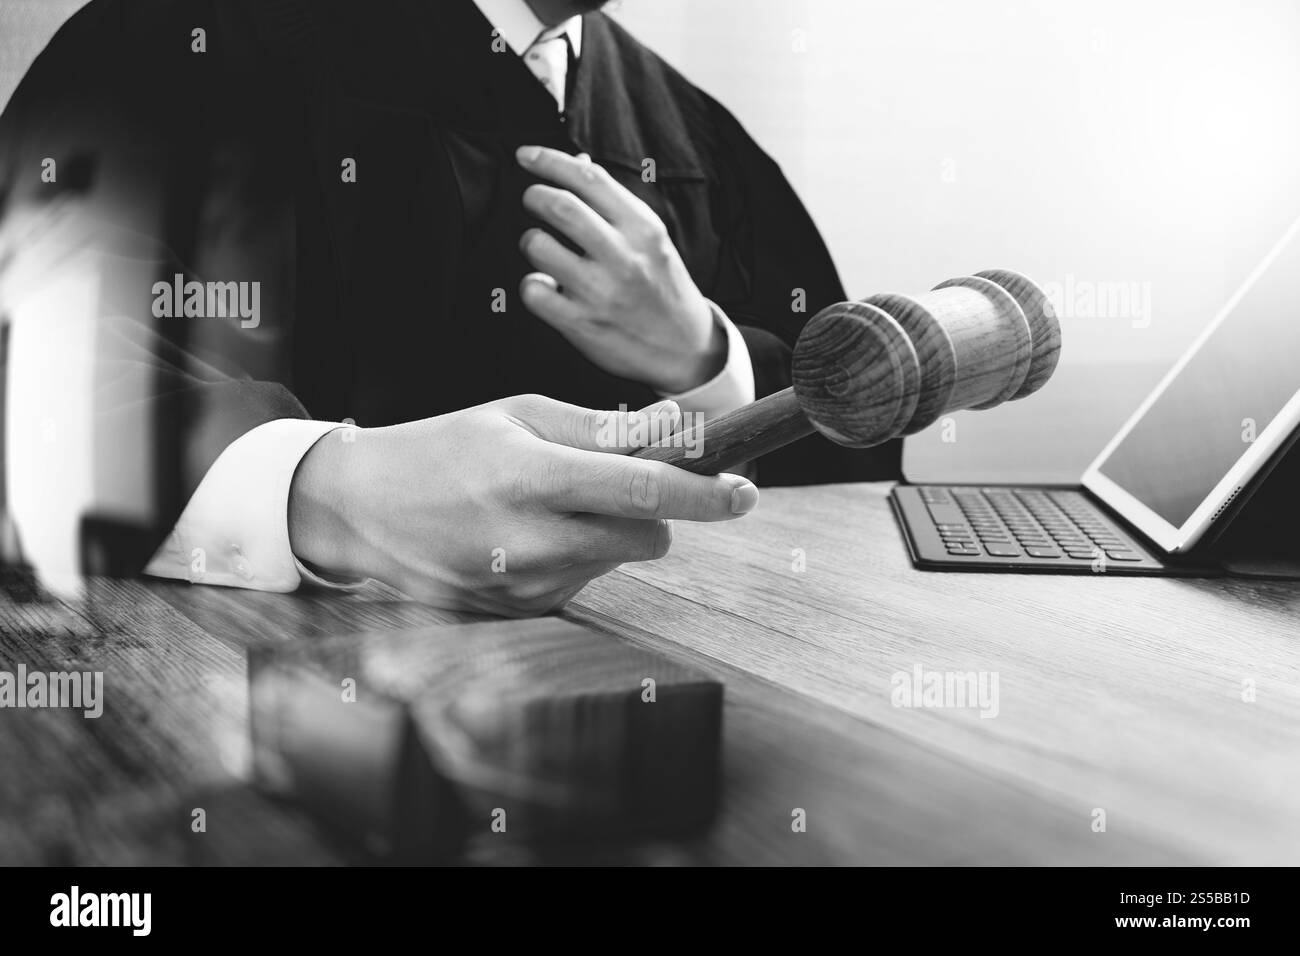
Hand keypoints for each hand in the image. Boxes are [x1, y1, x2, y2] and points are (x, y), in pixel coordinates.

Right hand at [288, 395, 758, 615]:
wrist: (358, 509)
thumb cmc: (443, 448)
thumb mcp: (519, 416)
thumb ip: (603, 430)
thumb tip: (680, 429)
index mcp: (534, 475)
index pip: (646, 491)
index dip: (707, 494)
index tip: (745, 492)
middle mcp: (532, 540)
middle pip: (648, 539)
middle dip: (653, 513)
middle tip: (614, 484)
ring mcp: (523, 586)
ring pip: (614, 560)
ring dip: (603, 534)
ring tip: (541, 506)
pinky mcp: (515, 614)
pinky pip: (579, 583)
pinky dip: (569, 558)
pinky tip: (519, 537)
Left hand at [516, 145, 725, 394]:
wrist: (684, 348)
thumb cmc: (663, 288)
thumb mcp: (652, 239)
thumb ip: (614, 202)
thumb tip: (576, 163)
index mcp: (643, 228)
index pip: (589, 179)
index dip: (549, 161)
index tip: (526, 156)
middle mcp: (623, 256)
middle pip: (559, 206)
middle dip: (533, 196)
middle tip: (532, 200)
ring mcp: (601, 291)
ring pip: (538, 246)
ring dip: (530, 241)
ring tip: (541, 248)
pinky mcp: (581, 323)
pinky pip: (533, 292)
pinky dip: (532, 285)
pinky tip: (546, 286)